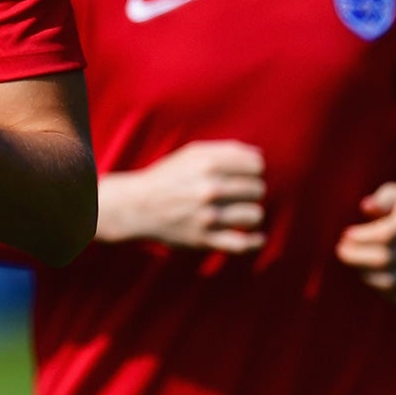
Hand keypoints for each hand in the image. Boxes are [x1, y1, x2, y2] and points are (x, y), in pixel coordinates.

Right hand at [98, 140, 266, 252]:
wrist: (135, 206)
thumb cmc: (167, 177)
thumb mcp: (191, 154)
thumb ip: (225, 150)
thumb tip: (259, 155)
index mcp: (207, 164)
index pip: (256, 165)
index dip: (254, 169)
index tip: (246, 174)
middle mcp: (209, 188)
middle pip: (258, 189)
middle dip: (252, 190)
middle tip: (239, 194)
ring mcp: (207, 216)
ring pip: (254, 215)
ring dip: (251, 213)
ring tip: (241, 212)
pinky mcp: (204, 239)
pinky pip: (242, 244)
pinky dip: (255, 242)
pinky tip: (258, 237)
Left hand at [337, 180, 395, 302]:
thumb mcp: (395, 192)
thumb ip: (382, 198)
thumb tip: (367, 206)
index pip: (387, 235)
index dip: (362, 237)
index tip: (345, 234)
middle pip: (385, 260)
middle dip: (356, 256)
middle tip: (340, 249)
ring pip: (389, 281)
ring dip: (362, 272)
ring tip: (352, 258)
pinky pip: (395, 296)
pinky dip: (375, 287)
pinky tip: (364, 271)